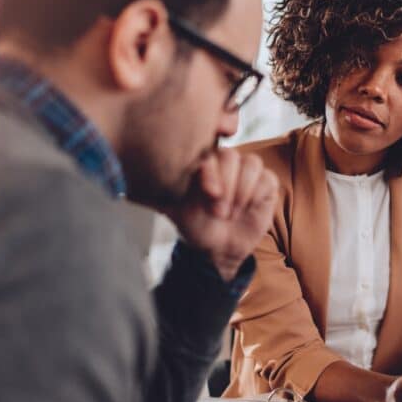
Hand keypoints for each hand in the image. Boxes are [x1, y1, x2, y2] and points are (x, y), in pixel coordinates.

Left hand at [162, 148, 277, 279]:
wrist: (217, 249)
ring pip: (251, 164)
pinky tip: (245, 209)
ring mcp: (247, 171)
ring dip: (241, 193)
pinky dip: (255, 195)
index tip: (209, 194)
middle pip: (232, 157)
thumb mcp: (174, 205)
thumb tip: (135, 182)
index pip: (210, 152)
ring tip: (230, 213)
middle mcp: (226, 162)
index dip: (211, 171)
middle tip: (218, 212)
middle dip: (226, 187)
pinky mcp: (266, 184)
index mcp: (204, 161)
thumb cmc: (194, 224)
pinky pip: (267, 179)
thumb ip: (162, 187)